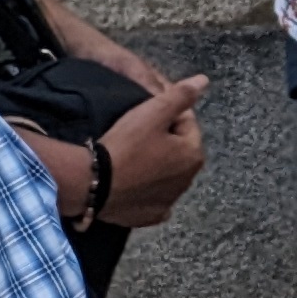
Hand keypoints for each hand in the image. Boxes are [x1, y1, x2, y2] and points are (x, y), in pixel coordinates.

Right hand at [99, 77, 208, 226]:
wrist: (92, 183)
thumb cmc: (126, 145)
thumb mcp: (152, 113)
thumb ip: (180, 96)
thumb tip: (203, 80)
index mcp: (194, 155)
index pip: (187, 125)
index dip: (168, 114)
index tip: (146, 112)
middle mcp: (188, 181)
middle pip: (177, 151)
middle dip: (164, 140)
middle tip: (137, 133)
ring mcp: (169, 201)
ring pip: (165, 175)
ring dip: (155, 164)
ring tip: (132, 155)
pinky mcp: (149, 217)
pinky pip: (152, 198)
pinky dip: (146, 190)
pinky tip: (134, 183)